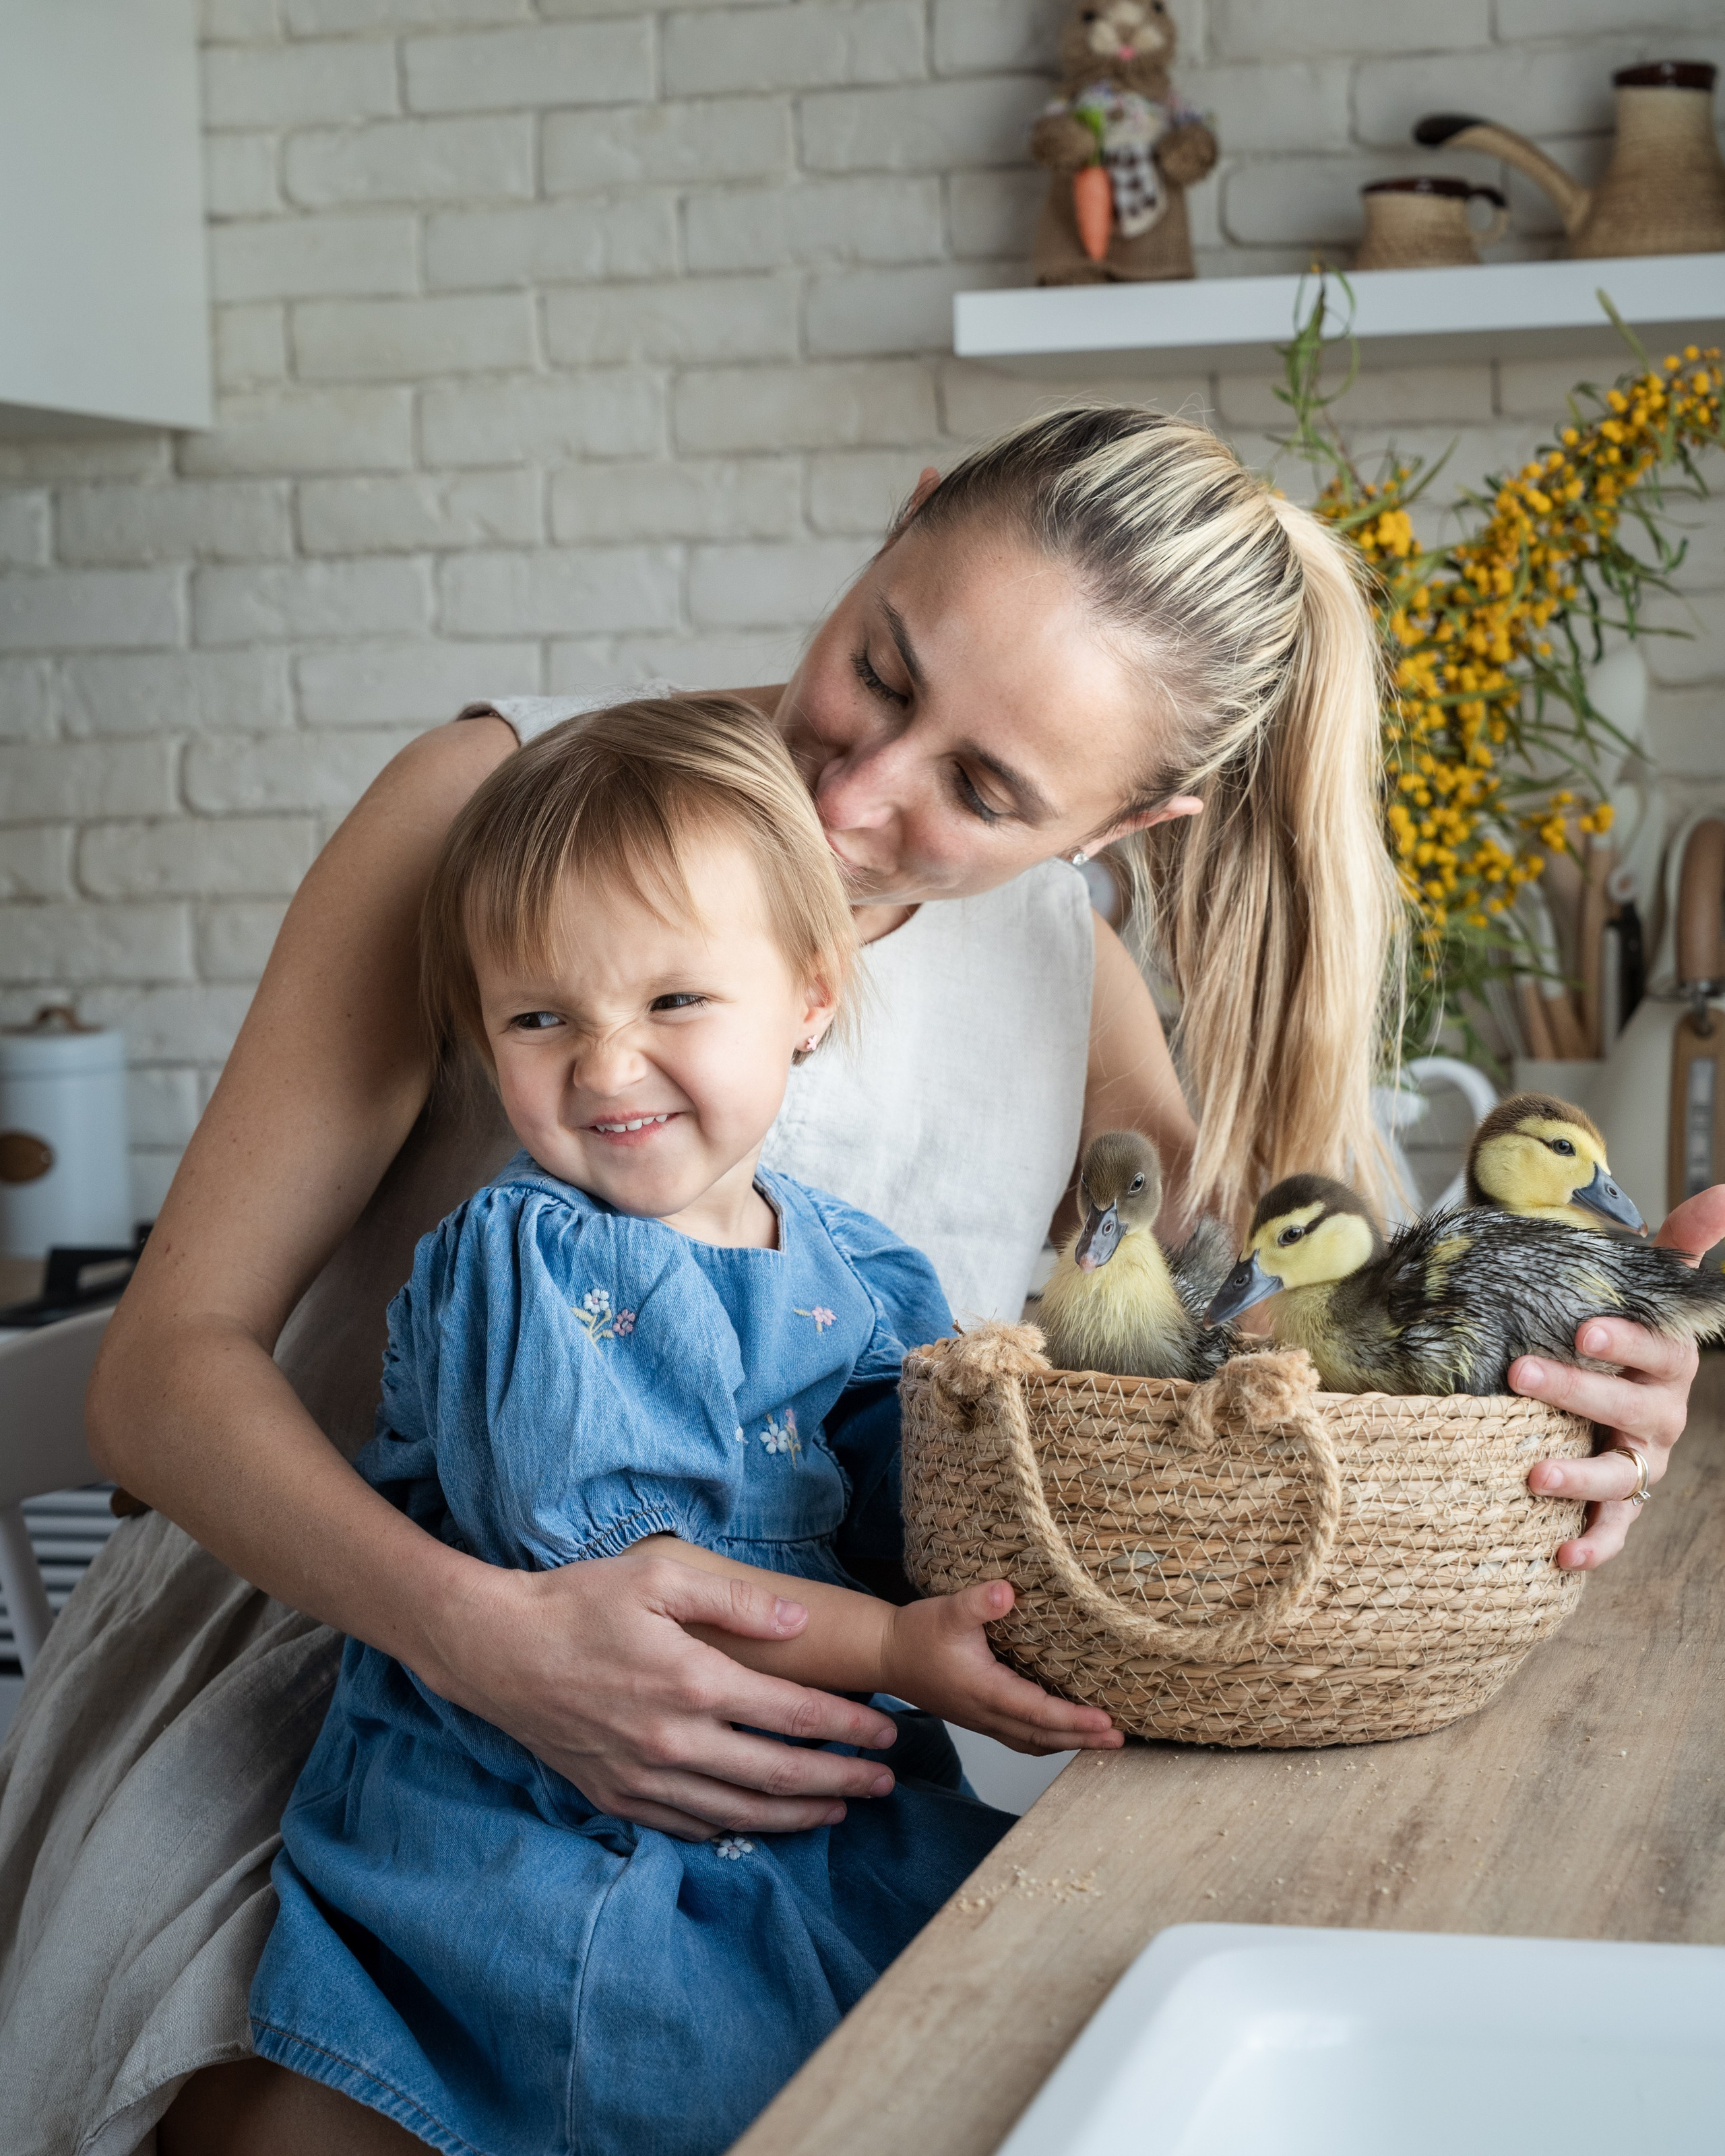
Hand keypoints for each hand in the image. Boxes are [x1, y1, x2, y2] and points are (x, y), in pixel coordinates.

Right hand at [426, 1543, 902, 1841]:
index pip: (794, 1713)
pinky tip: (759, 1824)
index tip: (887, 1732)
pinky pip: (688, 1826)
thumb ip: (737, 1601)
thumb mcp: (660, 1577)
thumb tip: (802, 1619)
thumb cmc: (578, 1601)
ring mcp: (644, 1777)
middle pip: (779, 1773)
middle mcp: (675, 1740)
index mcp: (694, 1681)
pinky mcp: (616, 1796)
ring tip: (838, 1812)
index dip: (848, 1727)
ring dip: (797, 1815)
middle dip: (841, 1781)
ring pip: (740, 1812)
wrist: (496, 1649)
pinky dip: (734, 1829)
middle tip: (885, 1785)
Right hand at [880, 1580, 1122, 1756]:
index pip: (1038, 1713)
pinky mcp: (980, 1716)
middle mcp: (987, 1714)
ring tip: (1101, 1741)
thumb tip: (1006, 1591)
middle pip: (1043, 1737)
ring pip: (1033, 1742)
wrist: (885, 1655)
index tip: (1106, 1723)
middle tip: (1120, 1740)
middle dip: (1083, 1739)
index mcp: (985, 1691)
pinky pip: (1021, 1737)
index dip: (1074, 1720)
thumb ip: (978, 1603)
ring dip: (1068, 1743)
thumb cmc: (916, 1634)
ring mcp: (983, 1719)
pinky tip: (1062, 1733)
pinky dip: (1047, 1739)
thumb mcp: (947, 1611)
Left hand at [1516, 1182, 1724, 1570]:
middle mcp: (1661, 1415)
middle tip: (1520, 1373)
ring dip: (1580, 1478)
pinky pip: (1614, 1531)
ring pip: (1620, 1477)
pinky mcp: (1624, 1504)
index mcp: (1669, 1361)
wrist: (1622, 1380)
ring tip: (1533, 1476)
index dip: (1625, 1339)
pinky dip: (1593, 1547)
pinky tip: (1560, 1558)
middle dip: (1575, 1392)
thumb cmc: (1629, 1327)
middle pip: (1624, 1408)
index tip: (1585, 1327)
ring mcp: (1644, 1463)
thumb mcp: (1657, 1282)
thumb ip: (1687, 1241)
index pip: (1655, 1349)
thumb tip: (1724, 1190)